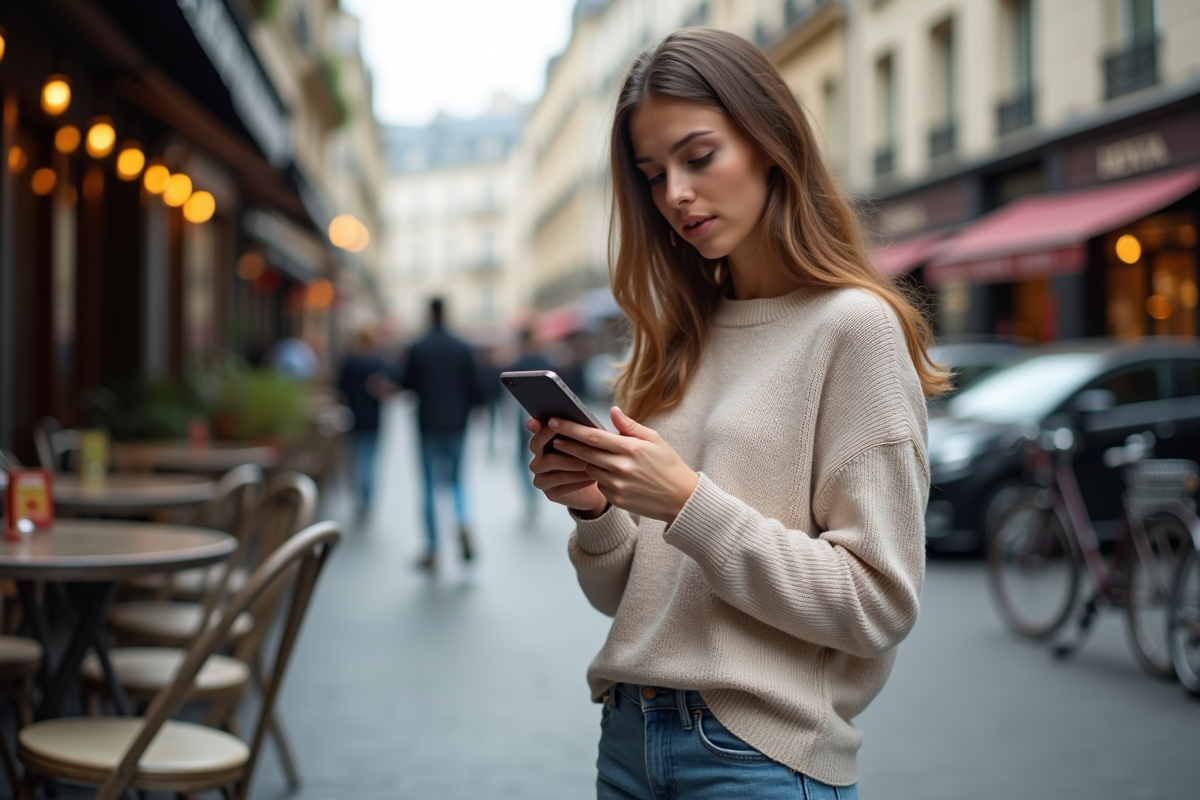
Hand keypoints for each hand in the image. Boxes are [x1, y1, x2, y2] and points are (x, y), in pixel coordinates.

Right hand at [527, 419, 607, 516]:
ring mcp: (542, 477)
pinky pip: (561, 483)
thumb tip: (611, 410)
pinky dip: (578, 479)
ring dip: (573, 461)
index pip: (536, 430)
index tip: (550, 421)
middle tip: (579, 442)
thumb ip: (590, 430)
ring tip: (592, 462)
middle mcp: (538, 459)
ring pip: (551, 463)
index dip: (538, 425)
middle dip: (559, 441)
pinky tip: (592, 477)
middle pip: (537, 445)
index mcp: (545, 443)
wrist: (599, 487)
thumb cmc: (594, 460)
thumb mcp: (592, 444)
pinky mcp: (550, 493)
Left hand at [549, 407, 699, 522]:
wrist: (681, 499)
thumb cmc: (668, 465)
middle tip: (554, 437)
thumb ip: (630, 426)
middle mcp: (621, 467)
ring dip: (586, 461)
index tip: (554, 421)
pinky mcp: (616, 499)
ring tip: (587, 454)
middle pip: (584, 453)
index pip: (593, 436)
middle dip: (567, 444)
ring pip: (590, 469)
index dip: (571, 428)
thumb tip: (612, 411)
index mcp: (631, 448)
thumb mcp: (655, 440)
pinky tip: (608, 473)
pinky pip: (599, 485)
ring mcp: (618, 485)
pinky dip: (599, 477)